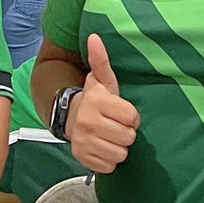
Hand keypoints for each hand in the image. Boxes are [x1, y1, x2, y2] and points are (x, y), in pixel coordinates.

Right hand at [68, 34, 139, 172]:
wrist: (71, 118)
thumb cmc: (95, 99)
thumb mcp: (102, 80)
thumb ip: (100, 59)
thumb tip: (94, 36)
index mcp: (96, 102)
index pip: (132, 117)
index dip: (131, 116)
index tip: (123, 113)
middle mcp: (88, 122)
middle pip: (128, 137)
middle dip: (126, 132)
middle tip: (117, 125)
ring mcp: (84, 142)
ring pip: (120, 153)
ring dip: (119, 147)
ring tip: (110, 137)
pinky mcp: (82, 158)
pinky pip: (109, 166)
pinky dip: (109, 160)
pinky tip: (103, 147)